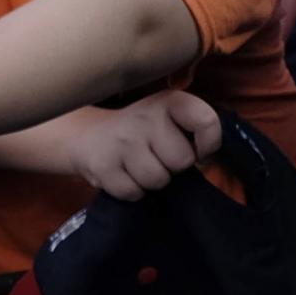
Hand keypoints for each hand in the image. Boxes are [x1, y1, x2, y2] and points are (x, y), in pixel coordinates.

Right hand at [68, 90, 220, 200]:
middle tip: (158, 158)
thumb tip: (207, 160)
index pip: (206, 121)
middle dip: (173, 167)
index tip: (199, 151)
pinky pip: (133, 192)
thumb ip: (194, 130)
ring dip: (152, 181)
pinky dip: (132, 191)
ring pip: (157, 180)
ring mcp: (121, 142)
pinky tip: (124, 175)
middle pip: (182, 161)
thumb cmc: (141, 131)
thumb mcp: (168, 118)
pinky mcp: (102, 166)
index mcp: (168, 101)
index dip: (208, 144)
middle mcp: (145, 117)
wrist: (86, 136)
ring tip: (140, 167)